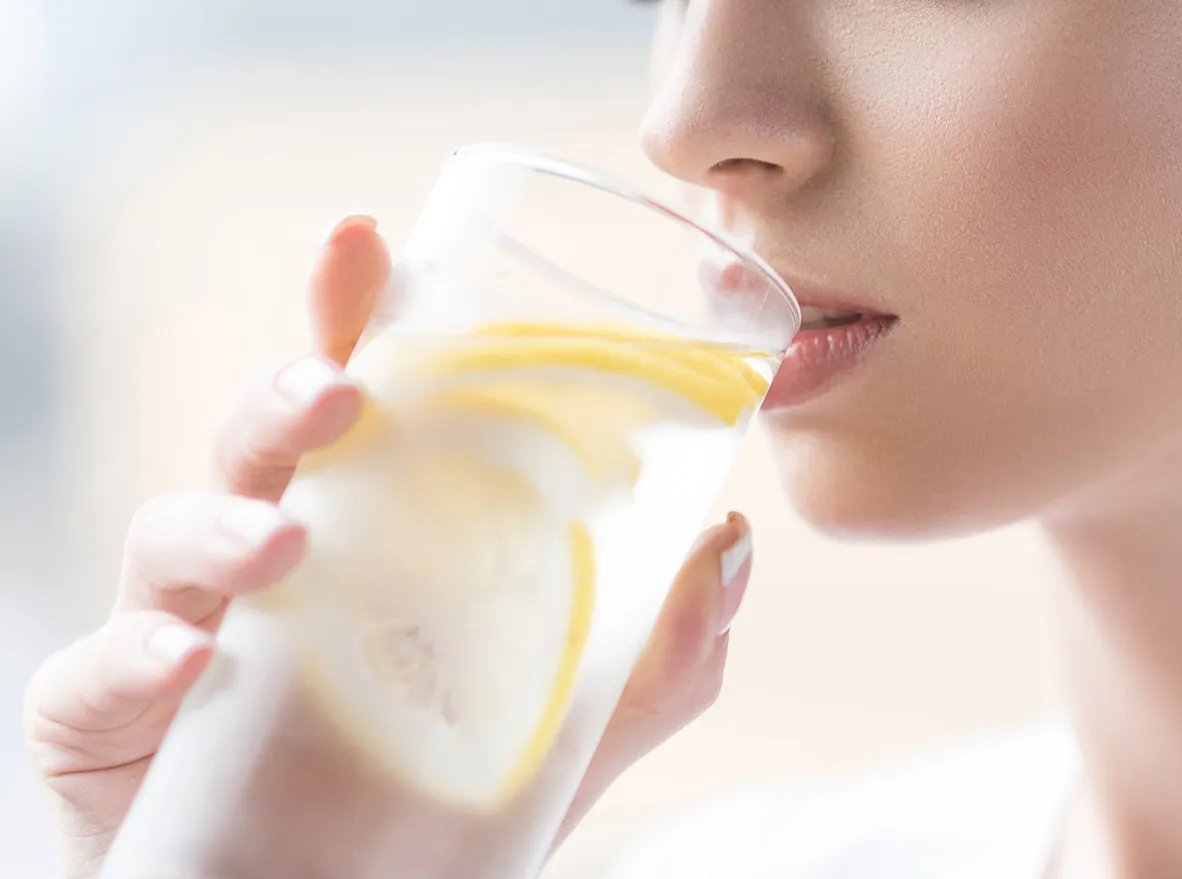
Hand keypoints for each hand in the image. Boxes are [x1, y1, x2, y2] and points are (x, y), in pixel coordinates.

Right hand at [23, 217, 753, 877]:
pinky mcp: (116, 716)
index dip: (356, 314)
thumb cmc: (442, 785)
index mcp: (370, 526)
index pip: (362, 400)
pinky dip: (136, 659)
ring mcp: (188, 624)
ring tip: (283, 542)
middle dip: (293, 393)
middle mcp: (272, 553)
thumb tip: (734, 540)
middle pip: (266, 437)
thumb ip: (661, 641)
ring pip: (176, 531)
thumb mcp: (573, 713)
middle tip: (346, 390)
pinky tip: (186, 662)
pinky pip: (102, 672)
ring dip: (223, 523)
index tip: (370, 240)